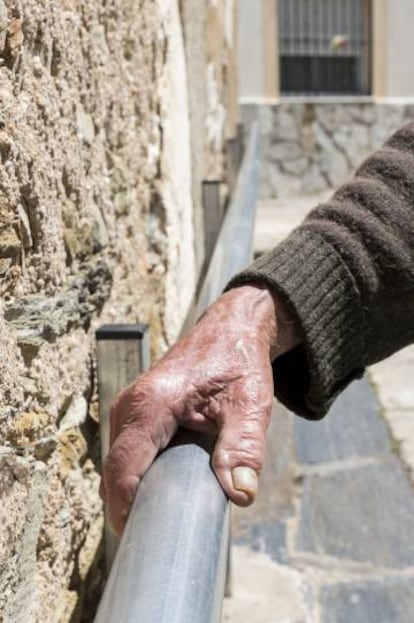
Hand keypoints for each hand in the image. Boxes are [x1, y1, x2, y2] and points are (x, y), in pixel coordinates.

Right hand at [100, 284, 298, 534]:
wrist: (231, 330)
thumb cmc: (239, 362)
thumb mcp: (250, 405)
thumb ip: (243, 448)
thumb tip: (240, 493)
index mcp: (151, 404)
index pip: (122, 469)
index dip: (126, 508)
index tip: (141, 539)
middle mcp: (130, 406)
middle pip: (115, 471)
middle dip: (131, 506)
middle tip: (163, 533)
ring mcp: (129, 408)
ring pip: (119, 463)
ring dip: (135, 491)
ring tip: (166, 515)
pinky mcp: (136, 412)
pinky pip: (128, 452)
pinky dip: (139, 475)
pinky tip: (165, 488)